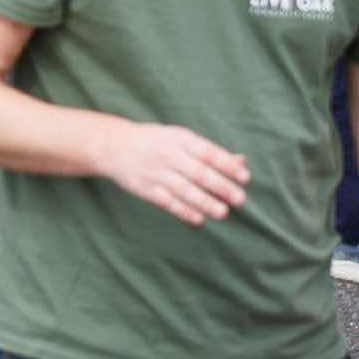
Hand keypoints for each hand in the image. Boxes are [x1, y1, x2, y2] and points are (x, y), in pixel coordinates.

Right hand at [94, 121, 248, 224]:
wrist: (113, 145)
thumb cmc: (156, 142)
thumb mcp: (180, 138)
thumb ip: (209, 151)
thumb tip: (240, 161)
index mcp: (180, 138)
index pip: (208, 152)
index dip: (227, 165)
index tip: (245, 178)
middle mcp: (168, 154)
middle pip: (198, 172)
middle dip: (221, 186)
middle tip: (239, 199)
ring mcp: (155, 172)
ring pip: (184, 190)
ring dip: (205, 202)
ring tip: (223, 212)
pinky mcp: (144, 188)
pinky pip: (167, 202)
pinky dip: (183, 211)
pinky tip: (199, 219)